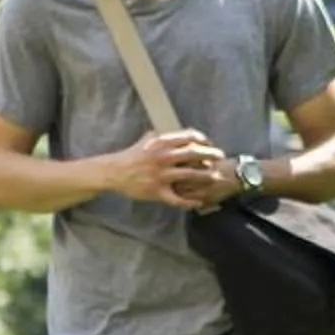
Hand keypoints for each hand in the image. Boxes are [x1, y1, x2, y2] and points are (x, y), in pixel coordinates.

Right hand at [108, 130, 226, 207]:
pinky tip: (198, 203)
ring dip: (206, 176)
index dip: (203, 139)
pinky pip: (177, 199)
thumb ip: (159, 136)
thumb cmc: (130, 156)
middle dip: (211, 154)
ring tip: (215, 178)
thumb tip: (169, 131)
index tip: (209, 144)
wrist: (113, 172)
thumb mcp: (145, 140)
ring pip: (191, 175)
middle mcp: (163, 157)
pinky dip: (190, 202)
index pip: (189, 136)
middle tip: (220, 158)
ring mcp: (161, 175)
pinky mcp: (157, 191)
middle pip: (194, 153)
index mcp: (161, 142)